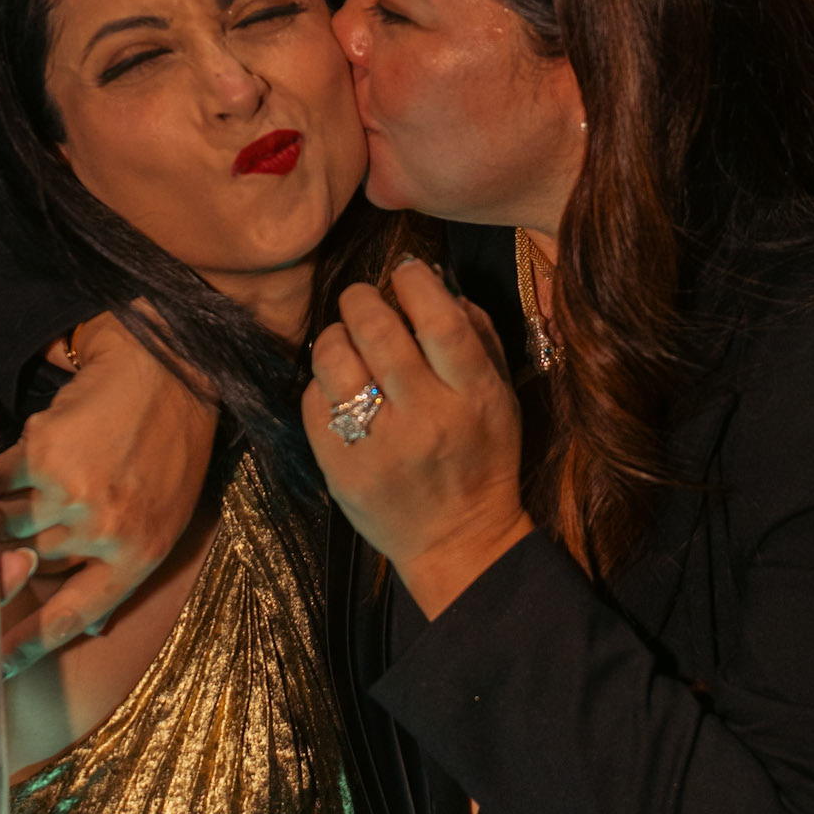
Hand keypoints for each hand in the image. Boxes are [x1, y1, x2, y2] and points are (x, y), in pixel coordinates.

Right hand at [0, 311, 218, 674]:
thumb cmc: (174, 443)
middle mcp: (102, 533)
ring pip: (6, 525)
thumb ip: (122, 568)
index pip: (73, 616)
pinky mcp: (43, 454)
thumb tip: (90, 627)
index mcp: (138, 556)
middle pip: (29, 565)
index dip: (30, 645)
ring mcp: (70, 494)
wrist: (170, 368)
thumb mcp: (168, 518)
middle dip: (10, 559)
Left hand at [303, 259, 532, 618]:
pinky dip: (322, 381)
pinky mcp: (340, 468)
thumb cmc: (483, 459)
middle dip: (362, 299)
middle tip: (362, 298)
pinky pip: (313, 400)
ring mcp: (377, 446)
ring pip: (335, 360)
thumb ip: (477, 337)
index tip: (406, 272)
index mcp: (473, 397)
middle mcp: (424, 419)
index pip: (440, 322)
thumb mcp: (500, 397)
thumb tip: (435, 284)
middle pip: (377, 332)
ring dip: (335, 335)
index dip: (416, 284)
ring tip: (346, 339)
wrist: (457, 541)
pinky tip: (339, 386)